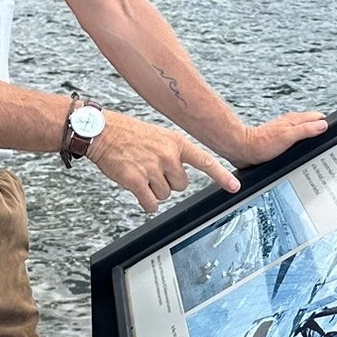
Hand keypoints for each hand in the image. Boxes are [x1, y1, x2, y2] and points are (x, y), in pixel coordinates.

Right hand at [87, 110, 238, 212]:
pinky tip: (136, 187)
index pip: (204, 161)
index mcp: (176, 142)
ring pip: (165, 195)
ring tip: (140, 172)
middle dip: (168, 182)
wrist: (102, 132)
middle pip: (181, 186)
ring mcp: (152, 168)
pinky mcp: (136, 181)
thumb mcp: (159, 136)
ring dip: (153, 190)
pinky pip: (150, 204)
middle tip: (152, 169)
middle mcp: (167, 155)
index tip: (235, 187)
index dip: (221, 176)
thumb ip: (174, 153)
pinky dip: (145, 202)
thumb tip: (181, 175)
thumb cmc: (129, 134)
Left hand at [229, 111, 329, 167]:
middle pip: (313, 124)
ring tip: (320, 147)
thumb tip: (323, 125)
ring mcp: (286, 132)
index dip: (327, 125)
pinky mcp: (281, 140)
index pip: (318, 118)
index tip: (335, 133)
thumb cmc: (262, 145)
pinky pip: (297, 140)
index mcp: (294, 120)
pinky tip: (303, 153)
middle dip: (322, 131)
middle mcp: (291, 124)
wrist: (243, 151)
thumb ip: (306, 130)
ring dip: (312, 138)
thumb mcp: (287, 137)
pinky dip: (303, 145)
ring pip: (305, 133)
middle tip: (331, 142)